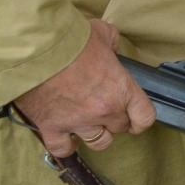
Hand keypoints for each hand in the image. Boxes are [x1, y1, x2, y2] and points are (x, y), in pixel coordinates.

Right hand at [12, 19, 155, 157]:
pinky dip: (67, 146)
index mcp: (121, 88)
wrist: (39, 51)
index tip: (137, 117)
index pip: (144, 117)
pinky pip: (63, 149)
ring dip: (97, 134)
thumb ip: (113, 45)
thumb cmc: (74, 41)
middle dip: (117, 120)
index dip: (142, 119)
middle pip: (120, 127)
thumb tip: (111, 50)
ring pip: (98, 142)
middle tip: (108, 109)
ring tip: (91, 123)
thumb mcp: (105, 34)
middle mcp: (103, 110)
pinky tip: (68, 137)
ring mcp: (78, 122)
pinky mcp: (52, 128)